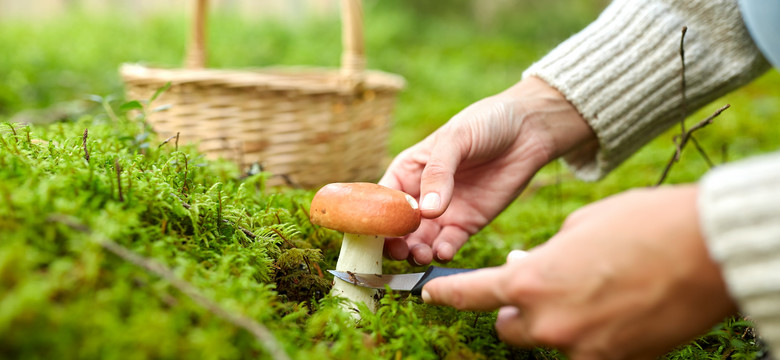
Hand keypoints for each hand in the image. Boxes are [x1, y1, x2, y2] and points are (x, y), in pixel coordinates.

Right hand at [379, 76, 595, 264]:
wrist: (529, 129)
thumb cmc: (486, 123)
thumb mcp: (456, 138)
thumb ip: (439, 173)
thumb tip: (426, 211)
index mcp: (409, 170)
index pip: (383, 197)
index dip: (377, 215)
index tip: (377, 230)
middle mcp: (422, 194)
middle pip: (399, 226)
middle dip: (396, 241)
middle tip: (400, 250)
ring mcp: (444, 211)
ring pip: (421, 240)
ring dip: (417, 251)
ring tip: (421, 254)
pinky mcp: (468, 223)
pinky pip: (450, 243)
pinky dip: (444, 251)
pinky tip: (443, 252)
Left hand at [421, 186, 736, 358]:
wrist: (706, 251)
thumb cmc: (641, 225)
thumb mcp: (580, 227)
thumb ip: (546, 254)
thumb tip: (530, 266)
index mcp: (530, 281)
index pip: (471, 294)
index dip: (447, 294)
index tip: (430, 293)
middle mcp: (547, 321)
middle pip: (509, 326)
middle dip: (517, 309)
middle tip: (541, 288)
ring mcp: (579, 347)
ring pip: (547, 341)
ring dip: (555, 323)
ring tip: (589, 296)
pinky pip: (585, 351)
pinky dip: (591, 335)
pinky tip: (613, 312)